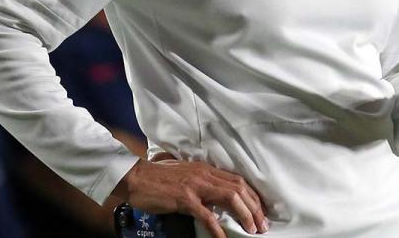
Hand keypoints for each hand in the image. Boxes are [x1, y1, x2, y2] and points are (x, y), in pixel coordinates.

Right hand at [113, 156, 268, 237]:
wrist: (136, 177)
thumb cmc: (158, 177)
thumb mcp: (185, 174)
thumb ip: (202, 182)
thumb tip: (215, 197)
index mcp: (206, 169)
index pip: (238, 181)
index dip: (253, 196)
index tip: (260, 211)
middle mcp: (205, 175)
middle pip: (239, 189)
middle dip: (255, 207)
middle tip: (262, 224)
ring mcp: (196, 186)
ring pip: (230, 198)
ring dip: (244, 215)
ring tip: (252, 230)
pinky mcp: (185, 199)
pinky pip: (207, 215)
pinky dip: (218, 228)